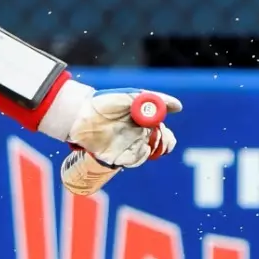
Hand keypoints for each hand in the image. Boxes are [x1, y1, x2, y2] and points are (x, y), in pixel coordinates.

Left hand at [42, 85, 179, 195]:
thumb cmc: (104, 103)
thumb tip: (178, 107)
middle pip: (159, 146)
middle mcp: (136, 135)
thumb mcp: (132, 97)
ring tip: (146, 141)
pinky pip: (133, 161)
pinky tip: (138, 151)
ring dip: (150, 150)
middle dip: (164, 144)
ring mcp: (126, 146)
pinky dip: (138, 158)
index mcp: (142, 122)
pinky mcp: (115, 157)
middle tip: (158, 138)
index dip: (167, 136)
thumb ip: (154, 100)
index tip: (165, 131)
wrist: (79, 114)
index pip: (163, 133)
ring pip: (147, 154)